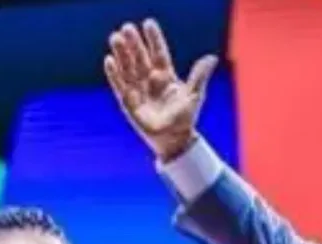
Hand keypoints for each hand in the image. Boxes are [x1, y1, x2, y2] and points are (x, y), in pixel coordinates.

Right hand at [104, 19, 217, 160]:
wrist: (174, 141)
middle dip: (134, 43)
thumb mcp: (194, 96)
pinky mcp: (128, 102)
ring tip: (116, 38)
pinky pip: (119, 85)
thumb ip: (199, 76)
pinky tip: (109, 60)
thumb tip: (212, 58)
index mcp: (166, 76)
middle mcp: (150, 80)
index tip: (148, 24)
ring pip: (128, 67)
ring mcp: (138, 89)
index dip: (154, 39)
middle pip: (140, 57)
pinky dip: (114, 74)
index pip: (159, 53)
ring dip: (121, 53)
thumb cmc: (185, 119)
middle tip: (127, 28)